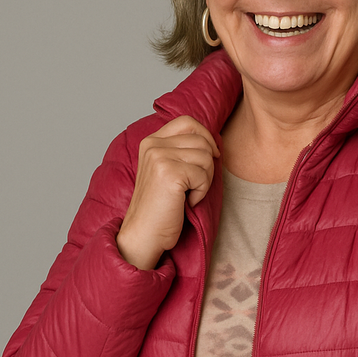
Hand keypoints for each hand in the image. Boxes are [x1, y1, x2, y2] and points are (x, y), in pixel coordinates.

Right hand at [117, 116, 219, 269]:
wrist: (144, 234)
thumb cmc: (160, 208)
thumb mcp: (168, 172)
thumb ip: (182, 152)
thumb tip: (214, 142)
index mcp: (151, 142)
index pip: (187, 122)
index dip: (206, 136)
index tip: (212, 155)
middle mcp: (153, 145)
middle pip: (202, 140)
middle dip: (207, 165)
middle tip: (193, 186)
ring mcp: (159, 157)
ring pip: (206, 157)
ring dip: (204, 181)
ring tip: (186, 195)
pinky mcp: (169, 173)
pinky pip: (204, 175)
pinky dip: (201, 193)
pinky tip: (185, 202)